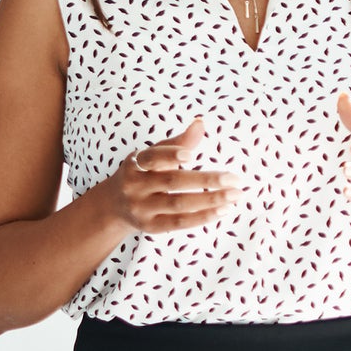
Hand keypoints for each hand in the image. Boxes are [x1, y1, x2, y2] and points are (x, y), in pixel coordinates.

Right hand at [97, 118, 232, 233]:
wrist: (114, 206)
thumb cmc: (142, 174)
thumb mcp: (153, 156)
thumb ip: (178, 142)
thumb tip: (200, 123)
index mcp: (136, 164)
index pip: (152, 157)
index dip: (170, 155)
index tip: (191, 154)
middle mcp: (135, 186)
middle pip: (172, 182)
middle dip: (205, 180)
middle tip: (234, 179)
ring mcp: (142, 209)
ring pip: (179, 205)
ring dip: (210, 200)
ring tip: (235, 195)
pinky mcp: (151, 227)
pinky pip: (179, 223)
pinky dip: (202, 217)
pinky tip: (223, 210)